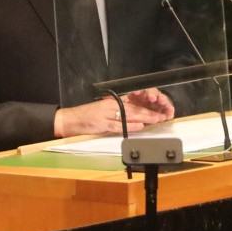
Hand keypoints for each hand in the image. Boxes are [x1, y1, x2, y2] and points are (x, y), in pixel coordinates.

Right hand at [53, 90, 174, 137]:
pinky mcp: (102, 123)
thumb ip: (117, 113)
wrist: (71, 119)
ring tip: (154, 120)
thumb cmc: (87, 116)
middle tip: (160, 116)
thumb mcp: (103, 111)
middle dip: (148, 112)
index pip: (132, 104)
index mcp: (112, 103)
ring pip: (128, 115)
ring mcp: (107, 114)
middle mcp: (111, 106)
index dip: (145, 108)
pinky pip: (118, 125)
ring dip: (143, 118)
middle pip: (133, 109)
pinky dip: (129, 126)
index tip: (156, 111)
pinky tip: (138, 126)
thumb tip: (132, 118)